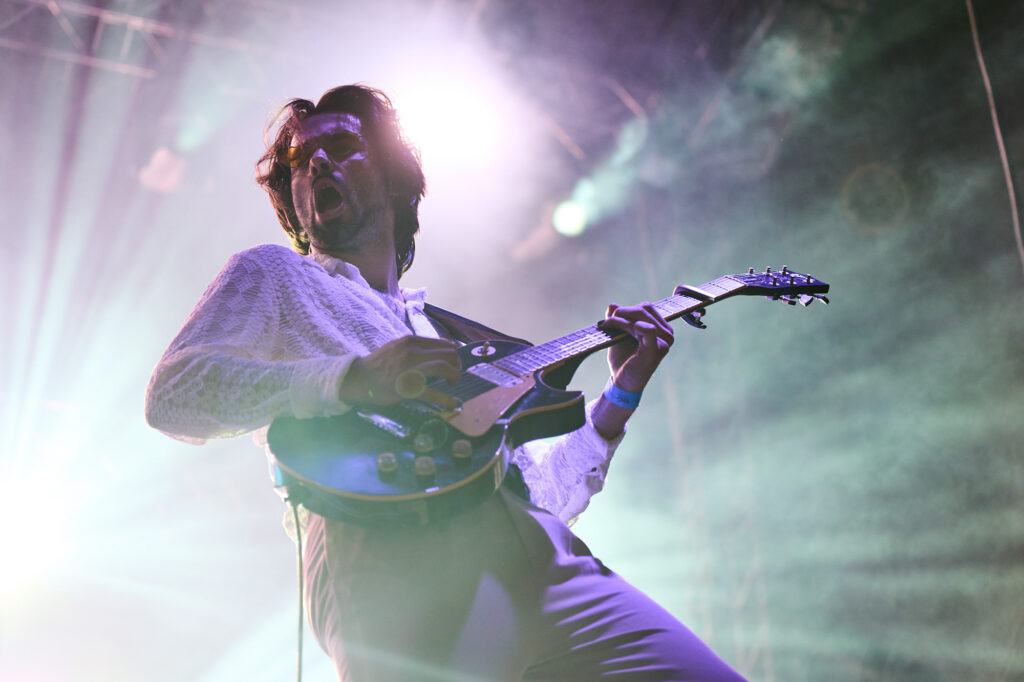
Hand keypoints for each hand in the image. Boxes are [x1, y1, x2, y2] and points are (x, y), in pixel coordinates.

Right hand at [339, 336, 461, 408]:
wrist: (359, 378)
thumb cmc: (378, 365)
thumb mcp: (397, 348)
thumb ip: (415, 348)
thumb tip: (435, 353)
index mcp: (411, 341)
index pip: (444, 343)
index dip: (453, 354)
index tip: (453, 363)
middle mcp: (413, 352)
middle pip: (449, 354)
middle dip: (456, 365)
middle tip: (453, 375)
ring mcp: (411, 369)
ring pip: (445, 367)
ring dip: (454, 376)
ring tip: (452, 383)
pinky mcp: (409, 388)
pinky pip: (434, 393)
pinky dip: (447, 399)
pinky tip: (454, 403)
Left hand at [599, 302, 673, 392]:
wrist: (622, 382)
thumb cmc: (623, 359)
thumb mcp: (619, 334)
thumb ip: (617, 318)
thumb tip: (612, 304)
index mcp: (662, 329)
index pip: (647, 308)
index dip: (628, 309)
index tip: (611, 317)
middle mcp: (667, 334)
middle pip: (645, 309)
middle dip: (623, 313)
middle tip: (606, 322)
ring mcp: (664, 342)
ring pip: (642, 317)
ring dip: (622, 319)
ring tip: (607, 325)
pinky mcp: (657, 350)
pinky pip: (647, 329)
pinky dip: (632, 326)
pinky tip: (620, 330)